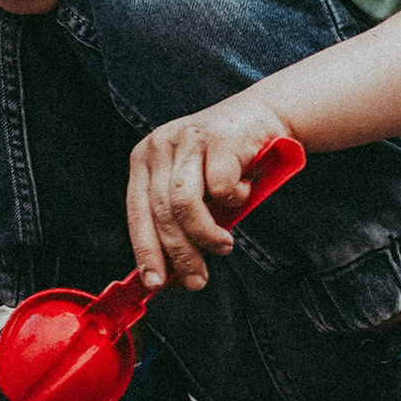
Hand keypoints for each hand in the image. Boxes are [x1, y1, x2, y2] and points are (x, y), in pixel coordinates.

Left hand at [124, 94, 301, 294]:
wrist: (263, 117)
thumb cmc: (226, 161)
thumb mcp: (196, 190)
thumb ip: (180, 223)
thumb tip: (171, 274)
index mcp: (144, 160)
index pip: (137, 214)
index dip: (145, 252)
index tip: (155, 283)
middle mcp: (160, 146)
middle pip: (161, 213)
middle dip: (180, 254)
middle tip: (197, 280)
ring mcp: (188, 139)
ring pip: (184, 204)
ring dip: (205, 235)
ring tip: (223, 246)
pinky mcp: (218, 138)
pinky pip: (221, 187)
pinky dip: (235, 199)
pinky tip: (243, 193)